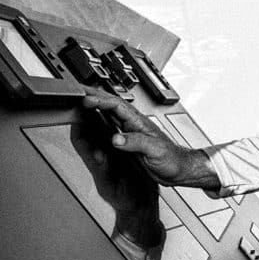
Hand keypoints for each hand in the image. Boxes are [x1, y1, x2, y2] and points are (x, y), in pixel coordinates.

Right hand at [82, 90, 218, 188]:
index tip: (87, 100)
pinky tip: (96, 118)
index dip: (101, 101)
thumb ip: (135, 143)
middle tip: (79, 90)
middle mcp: (134, 124)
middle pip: (112, 104)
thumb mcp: (154, 150)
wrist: (179, 169)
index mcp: (139, 123)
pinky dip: (101, 119)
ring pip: (110, 112)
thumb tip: (116, 138)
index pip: (117, 106)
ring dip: (97, 104)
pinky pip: (111, 125)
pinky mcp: (129, 140)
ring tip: (83, 100)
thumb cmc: (172, 159)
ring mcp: (131, 131)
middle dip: (95, 95)